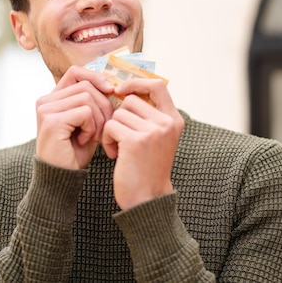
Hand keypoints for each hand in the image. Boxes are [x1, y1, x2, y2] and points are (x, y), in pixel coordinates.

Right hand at [35, 66, 113, 169]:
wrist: (61, 179)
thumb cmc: (75, 152)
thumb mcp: (86, 122)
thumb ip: (92, 102)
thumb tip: (112, 84)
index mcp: (52, 98)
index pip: (76, 72)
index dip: (96, 77)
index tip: (111, 90)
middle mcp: (45, 101)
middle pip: (86, 85)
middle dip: (103, 105)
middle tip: (104, 128)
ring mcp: (46, 110)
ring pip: (88, 97)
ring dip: (99, 118)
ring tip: (93, 136)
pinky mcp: (52, 121)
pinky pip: (85, 111)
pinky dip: (92, 127)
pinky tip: (86, 140)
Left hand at [101, 78, 183, 209]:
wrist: (147, 199)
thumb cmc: (146, 168)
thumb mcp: (157, 138)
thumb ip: (149, 116)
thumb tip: (125, 90)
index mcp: (174, 120)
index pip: (157, 85)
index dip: (136, 83)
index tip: (121, 90)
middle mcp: (166, 123)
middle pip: (131, 100)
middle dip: (119, 116)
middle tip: (121, 136)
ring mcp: (153, 131)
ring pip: (118, 114)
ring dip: (112, 130)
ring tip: (120, 149)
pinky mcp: (136, 141)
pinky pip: (111, 126)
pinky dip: (108, 140)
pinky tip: (116, 155)